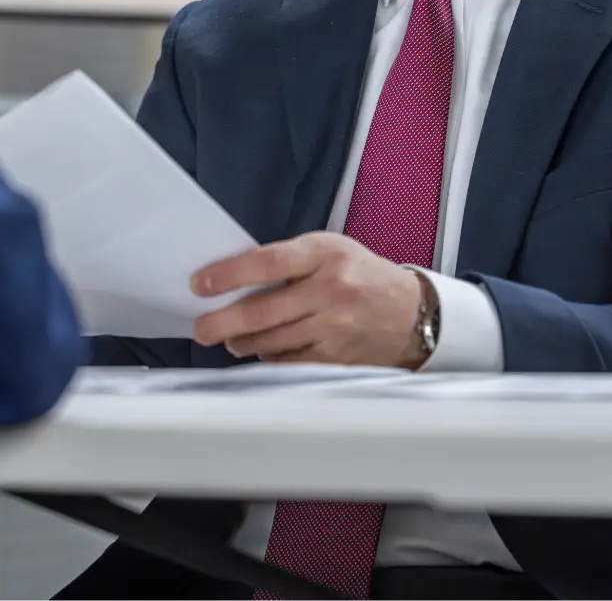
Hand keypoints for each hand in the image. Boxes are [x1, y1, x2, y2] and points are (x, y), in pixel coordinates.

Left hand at [190, 232, 426, 366]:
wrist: (411, 312)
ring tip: (230, 338)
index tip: (200, 284)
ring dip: (242, 342)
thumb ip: (288, 260)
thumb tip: (234, 280)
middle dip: (223, 322)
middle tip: (201, 328)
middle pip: (263, 310)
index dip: (229, 274)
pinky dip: (269, 356)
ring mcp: (335, 327)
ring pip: (272, 341)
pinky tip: (262, 349)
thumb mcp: (329, 250)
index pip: (268, 262)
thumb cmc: (360, 275)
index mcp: (325, 253)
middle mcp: (331, 290)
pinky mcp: (337, 358)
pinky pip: (289, 361)